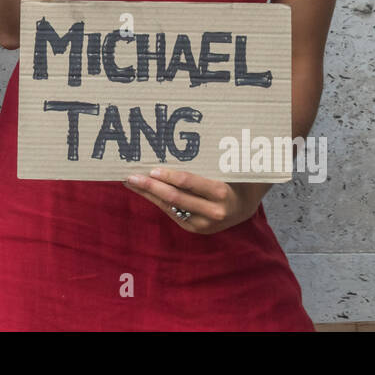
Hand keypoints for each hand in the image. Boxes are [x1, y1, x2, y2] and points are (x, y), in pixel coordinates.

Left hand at [123, 168, 267, 234]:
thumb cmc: (229, 178)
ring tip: (131, 182)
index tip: (151, 168)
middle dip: (150, 186)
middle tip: (131, 176)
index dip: (168, 176)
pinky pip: (171, 213)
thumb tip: (172, 146)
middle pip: (175, 197)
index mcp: (221, 192)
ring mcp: (203, 224)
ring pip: (169, 207)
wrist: (243, 206)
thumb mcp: (223, 168)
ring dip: (148, 194)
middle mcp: (213, 211)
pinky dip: (156, 201)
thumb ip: (204, 162)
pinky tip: (143, 192)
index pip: (189, 183)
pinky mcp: (195, 229)